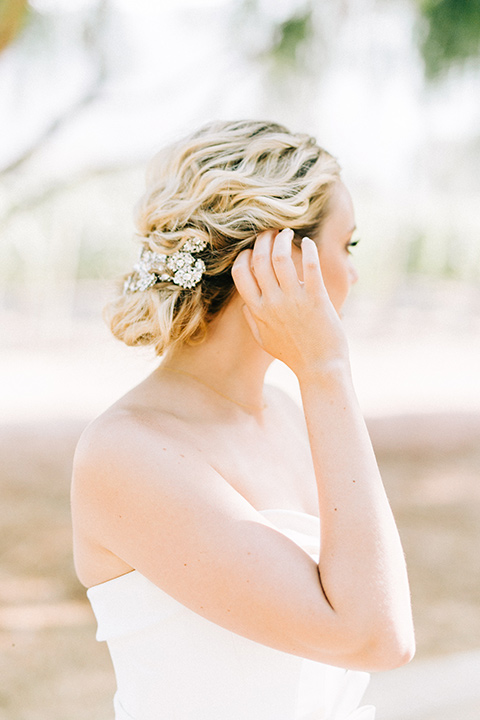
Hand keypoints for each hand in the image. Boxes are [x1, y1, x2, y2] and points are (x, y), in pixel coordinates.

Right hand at [232, 228, 349, 376]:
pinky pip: (310, 265)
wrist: (320, 368)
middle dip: (263, 239)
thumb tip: (246, 303)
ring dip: (283, 239)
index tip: (254, 249)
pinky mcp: (316, 299)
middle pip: (260, 259)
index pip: (240, 273)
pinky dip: (308, 249)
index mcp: (258, 310)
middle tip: (271, 232)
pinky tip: (309, 243)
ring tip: (288, 233)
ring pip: (281, 257)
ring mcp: (294, 300)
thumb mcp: (264, 340)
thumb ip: (253, 319)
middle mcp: (272, 302)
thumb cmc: (293, 355)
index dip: (245, 255)